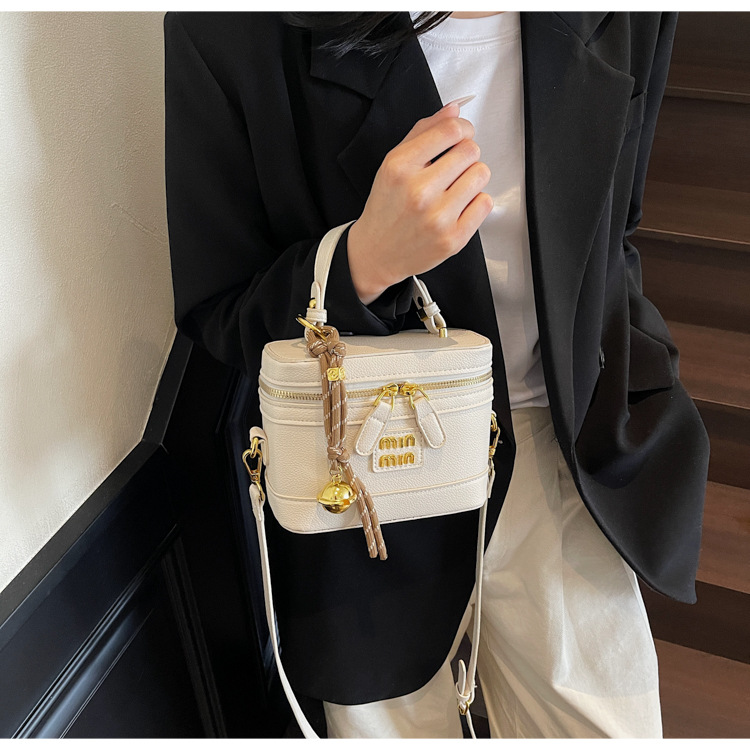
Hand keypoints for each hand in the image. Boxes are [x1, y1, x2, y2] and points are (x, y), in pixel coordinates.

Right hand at [347, 100, 492, 303]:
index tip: (460, 135)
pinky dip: (475, 202)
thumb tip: (454, 109)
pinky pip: (484, 203)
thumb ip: (423, 133)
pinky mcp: (453, 239)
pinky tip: (458, 207)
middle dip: (465, 154)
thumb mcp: (394, 164)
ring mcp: (437, 218)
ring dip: (472, 177)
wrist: (376, 253)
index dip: (461, 129)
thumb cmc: (387, 207)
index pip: (451, 131)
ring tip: (455, 188)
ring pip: (481, 174)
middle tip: (453, 168)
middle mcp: (418, 192)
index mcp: (400, 168)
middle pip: (470, 150)